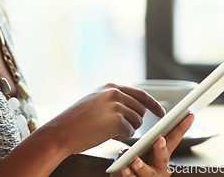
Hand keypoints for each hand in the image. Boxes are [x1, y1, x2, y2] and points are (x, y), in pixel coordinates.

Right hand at [42, 83, 165, 156]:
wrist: (62, 131)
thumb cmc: (77, 120)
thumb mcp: (96, 101)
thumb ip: (114, 100)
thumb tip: (135, 107)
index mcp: (110, 86)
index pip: (139, 93)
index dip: (153, 103)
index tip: (161, 112)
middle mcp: (115, 92)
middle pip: (140, 109)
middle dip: (134, 120)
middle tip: (119, 128)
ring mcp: (116, 105)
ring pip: (137, 121)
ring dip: (127, 129)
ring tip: (108, 130)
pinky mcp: (116, 120)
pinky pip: (129, 131)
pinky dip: (120, 136)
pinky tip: (106, 134)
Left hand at [115, 113, 194, 176]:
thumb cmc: (137, 163)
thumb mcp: (142, 150)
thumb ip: (139, 145)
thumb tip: (130, 144)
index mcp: (162, 154)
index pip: (173, 138)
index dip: (182, 127)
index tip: (189, 115)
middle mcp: (160, 166)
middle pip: (163, 157)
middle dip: (161, 149)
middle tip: (160, 140)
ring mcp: (152, 176)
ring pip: (148, 172)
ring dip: (142, 166)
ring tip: (135, 160)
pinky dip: (129, 174)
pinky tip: (124, 168)